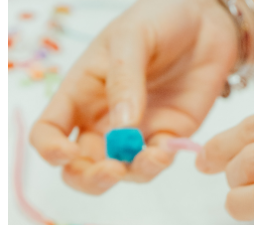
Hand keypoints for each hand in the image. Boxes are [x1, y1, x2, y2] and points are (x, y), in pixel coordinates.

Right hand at [30, 0, 237, 194]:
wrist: (206, 17)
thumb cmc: (157, 19)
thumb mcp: (132, 38)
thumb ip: (124, 79)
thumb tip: (121, 127)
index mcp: (79, 94)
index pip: (47, 132)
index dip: (50, 149)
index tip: (68, 152)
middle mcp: (100, 121)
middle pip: (78, 167)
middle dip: (89, 178)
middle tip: (111, 170)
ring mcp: (133, 134)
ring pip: (118, 173)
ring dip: (129, 174)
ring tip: (152, 156)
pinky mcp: (165, 138)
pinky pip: (154, 164)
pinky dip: (158, 165)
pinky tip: (166, 150)